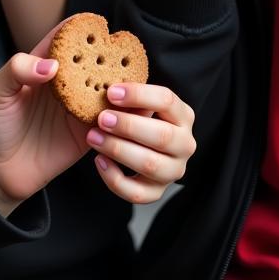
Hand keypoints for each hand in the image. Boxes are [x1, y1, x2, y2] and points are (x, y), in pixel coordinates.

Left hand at [0, 24, 196, 215]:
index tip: (98, 22)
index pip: (64, 40)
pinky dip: (119, 117)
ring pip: (105, 91)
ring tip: (130, 85)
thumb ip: (18, 70)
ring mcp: (76, 108)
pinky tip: (126, 114)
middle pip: (91, 63)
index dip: (81, 29)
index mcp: (42, 66)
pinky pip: (108, 123)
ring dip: (118, 87)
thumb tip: (50, 64)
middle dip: (108, 56)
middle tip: (124, 53)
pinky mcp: (85, 135)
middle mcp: (63, 84)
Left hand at [86, 81, 195, 203]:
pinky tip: (99, 161)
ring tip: (94, 137)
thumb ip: (126, 95)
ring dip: (119, 150)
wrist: (128, 142)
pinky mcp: (157, 191)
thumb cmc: (130, 114)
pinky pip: (137, 193)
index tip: (111, 92)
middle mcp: (184, 144)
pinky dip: (115, 178)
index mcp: (182, 115)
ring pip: (150, 164)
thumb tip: (109, 87)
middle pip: (162, 136)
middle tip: (102, 118)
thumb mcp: (133, 101)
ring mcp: (173, 170)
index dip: (138, 95)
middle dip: (128, 126)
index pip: (167, 100)